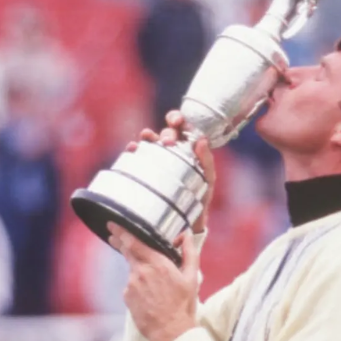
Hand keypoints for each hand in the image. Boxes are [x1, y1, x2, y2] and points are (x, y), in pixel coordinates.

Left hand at [108, 226, 198, 340]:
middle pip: (127, 251)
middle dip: (119, 242)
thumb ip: (189, 252)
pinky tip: (148, 297)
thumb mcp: (192, 277)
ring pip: (132, 270)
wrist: (171, 331)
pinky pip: (130, 286)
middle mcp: (141, 271)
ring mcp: (132, 284)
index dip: (122, 232)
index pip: (135, 242)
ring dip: (138, 272)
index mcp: (158, 263)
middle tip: (113, 236)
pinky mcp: (127, 296)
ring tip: (153, 287)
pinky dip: (137, 287)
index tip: (112, 224)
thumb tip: (186, 234)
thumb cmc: (183, 304)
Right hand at [126, 111, 216, 232]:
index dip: (178, 119)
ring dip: (148, 135)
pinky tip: (133, 149)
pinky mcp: (144, 169)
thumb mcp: (207, 179)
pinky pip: (136, 155)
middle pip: (166, 132)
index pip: (181, 127)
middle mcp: (171, 150)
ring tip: (147, 138)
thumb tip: (201, 140)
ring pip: (150, 140)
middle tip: (168, 143)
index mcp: (187, 148)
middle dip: (166, 132)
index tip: (177, 122)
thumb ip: (207, 161)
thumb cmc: (199, 198)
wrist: (184, 220)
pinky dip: (133, 148)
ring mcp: (156, 159)